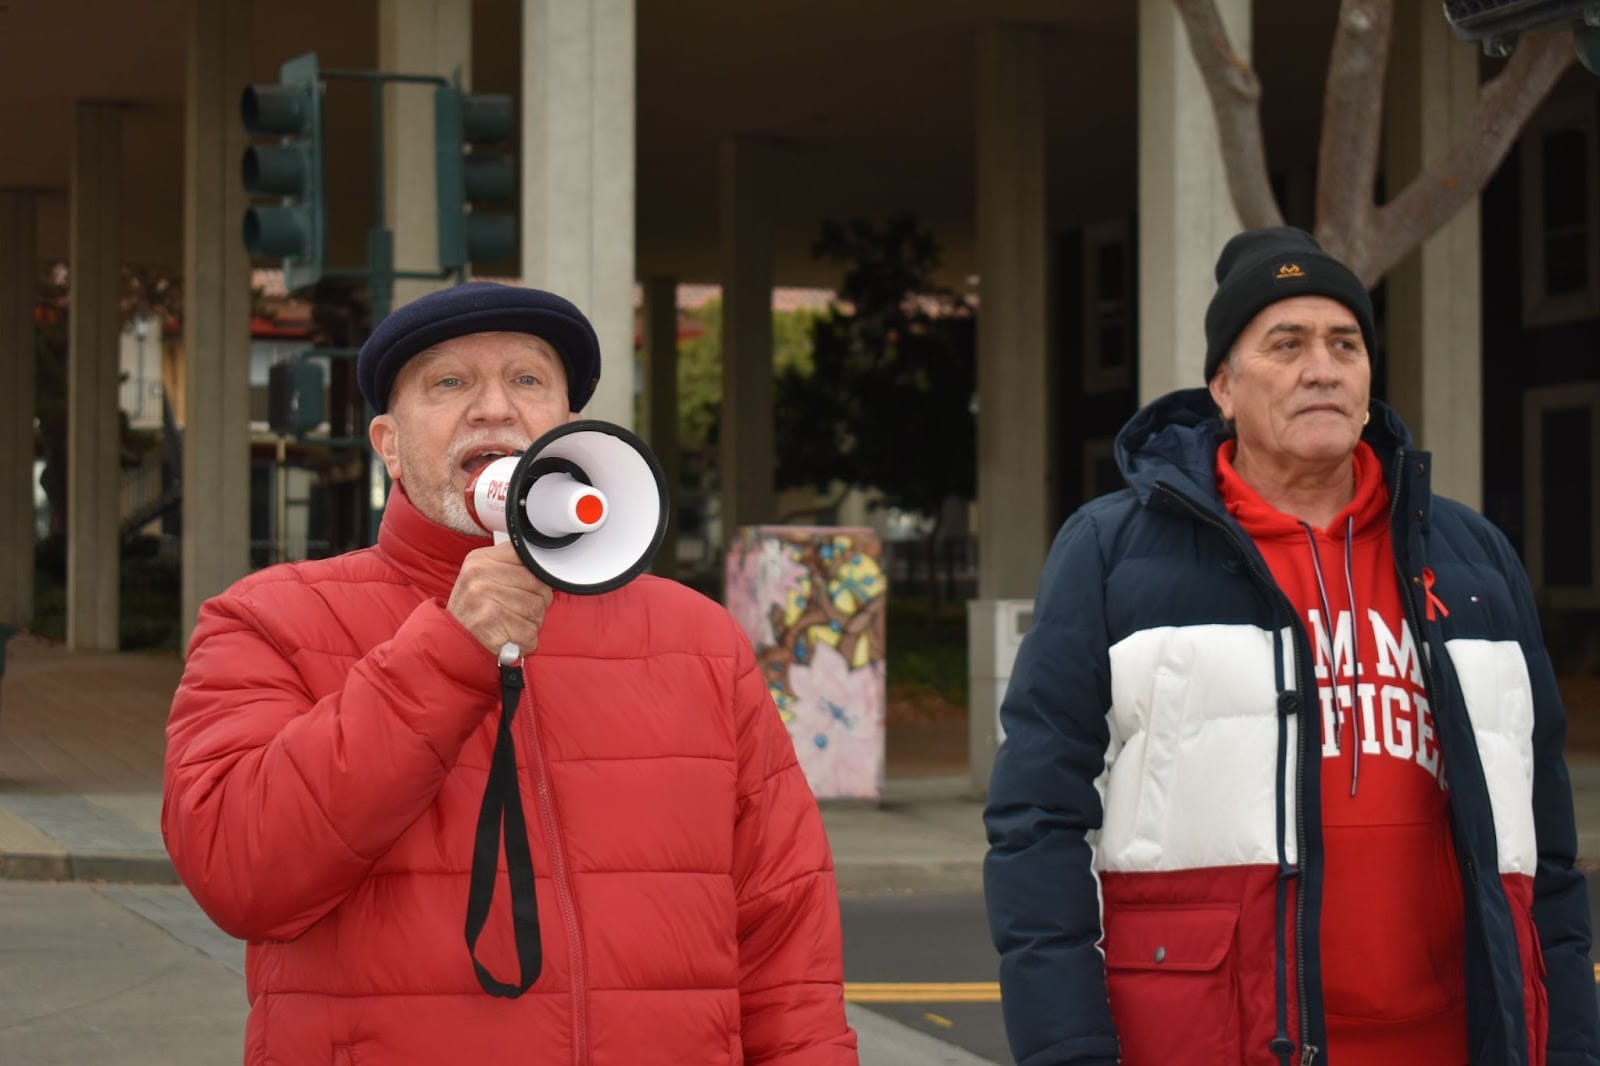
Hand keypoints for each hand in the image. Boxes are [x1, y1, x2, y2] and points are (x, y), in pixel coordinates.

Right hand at [447, 541, 554, 659]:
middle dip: (538, 601)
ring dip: (532, 623)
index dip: (538, 575)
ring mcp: (485, 599)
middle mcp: (481, 576)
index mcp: (480, 560)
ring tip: (513, 625)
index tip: (530, 586)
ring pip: (537, 609)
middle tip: (520, 611)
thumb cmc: (473, 612)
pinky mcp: (492, 624)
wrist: (450, 642)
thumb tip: (545, 566)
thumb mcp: (482, 579)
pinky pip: (530, 632)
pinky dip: (526, 641)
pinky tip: (512, 639)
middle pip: (538, 584)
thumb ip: (510, 567)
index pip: (528, 557)